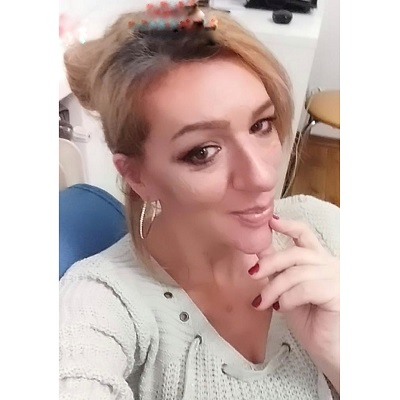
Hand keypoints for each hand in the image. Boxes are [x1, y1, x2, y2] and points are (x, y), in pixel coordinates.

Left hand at [249, 215, 339, 390]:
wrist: (332, 352)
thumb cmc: (312, 324)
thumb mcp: (288, 293)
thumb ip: (278, 273)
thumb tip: (259, 254)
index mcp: (318, 262)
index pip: (305, 235)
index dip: (287, 225)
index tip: (270, 220)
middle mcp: (330, 265)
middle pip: (295, 252)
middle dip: (270, 262)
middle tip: (252, 274)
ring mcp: (336, 277)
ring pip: (296, 271)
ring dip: (274, 288)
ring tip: (263, 303)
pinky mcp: (338, 292)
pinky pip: (305, 288)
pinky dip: (288, 298)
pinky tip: (282, 309)